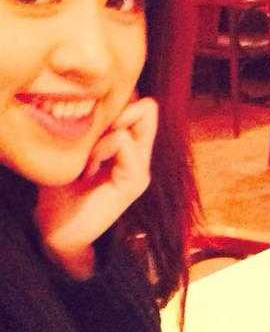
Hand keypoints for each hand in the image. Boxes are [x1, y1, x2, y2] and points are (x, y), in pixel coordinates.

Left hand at [35, 97, 158, 278]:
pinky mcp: (136, 181)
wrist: (58, 232)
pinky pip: (123, 141)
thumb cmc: (59, 191)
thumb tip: (91, 100)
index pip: (139, 104)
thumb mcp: (75, 150)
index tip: (92, 129)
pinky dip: (102, 148)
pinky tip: (89, 170)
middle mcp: (140, 156)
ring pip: (141, 117)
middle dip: (119, 109)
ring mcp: (142, 168)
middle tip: (95, 137)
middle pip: (149, 107)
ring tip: (89, 158)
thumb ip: (91, 128)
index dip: (118, 103)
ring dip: (106, 132)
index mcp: (128, 148)